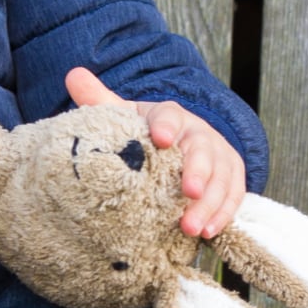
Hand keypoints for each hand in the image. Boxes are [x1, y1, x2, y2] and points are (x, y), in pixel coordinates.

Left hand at [64, 66, 244, 239]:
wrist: (178, 142)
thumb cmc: (145, 132)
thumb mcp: (124, 115)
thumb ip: (100, 100)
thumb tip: (73, 75)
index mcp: (171, 116)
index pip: (170, 116)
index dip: (166, 126)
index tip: (159, 138)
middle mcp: (200, 133)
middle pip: (203, 150)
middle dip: (198, 172)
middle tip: (189, 193)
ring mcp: (220, 155)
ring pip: (222, 177)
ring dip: (210, 204)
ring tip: (191, 228)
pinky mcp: (232, 177)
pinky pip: (234, 195)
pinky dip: (223, 214)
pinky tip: (208, 232)